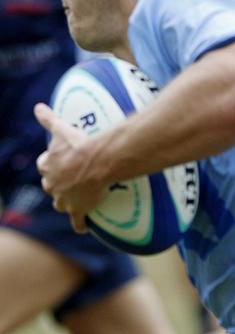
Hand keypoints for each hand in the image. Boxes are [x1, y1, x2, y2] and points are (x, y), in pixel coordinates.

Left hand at [34, 103, 106, 232]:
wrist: (98, 161)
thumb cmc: (79, 145)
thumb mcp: (62, 130)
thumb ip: (48, 119)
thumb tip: (38, 106)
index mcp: (48, 166)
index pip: (45, 166)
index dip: (51, 164)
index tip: (58, 162)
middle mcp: (53, 185)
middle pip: (51, 186)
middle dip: (58, 184)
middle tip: (71, 180)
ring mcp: (65, 199)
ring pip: (61, 204)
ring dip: (66, 202)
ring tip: (76, 201)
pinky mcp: (78, 209)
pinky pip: (78, 221)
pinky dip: (81, 225)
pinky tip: (84, 227)